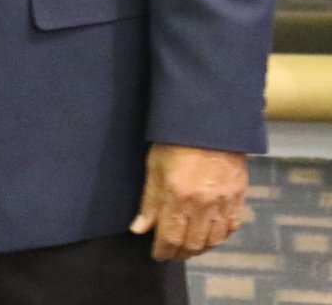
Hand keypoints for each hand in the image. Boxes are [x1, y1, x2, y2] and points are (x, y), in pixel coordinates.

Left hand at [129, 143, 246, 259]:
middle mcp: (203, 205)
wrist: (210, 124)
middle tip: (171, 254)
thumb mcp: (154, 167)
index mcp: (178, 197)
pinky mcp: (238, 197)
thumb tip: (139, 229)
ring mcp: (223, 202)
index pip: (170, 237)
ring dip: (200, 248)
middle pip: (193, 243)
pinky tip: (211, 237)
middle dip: (180, 253)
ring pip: (213, 239)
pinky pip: (232, 227)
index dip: (163, 250)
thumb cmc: (175, 142)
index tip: (157, 254)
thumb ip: (149, 202)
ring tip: (188, 248)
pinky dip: (220, 237)